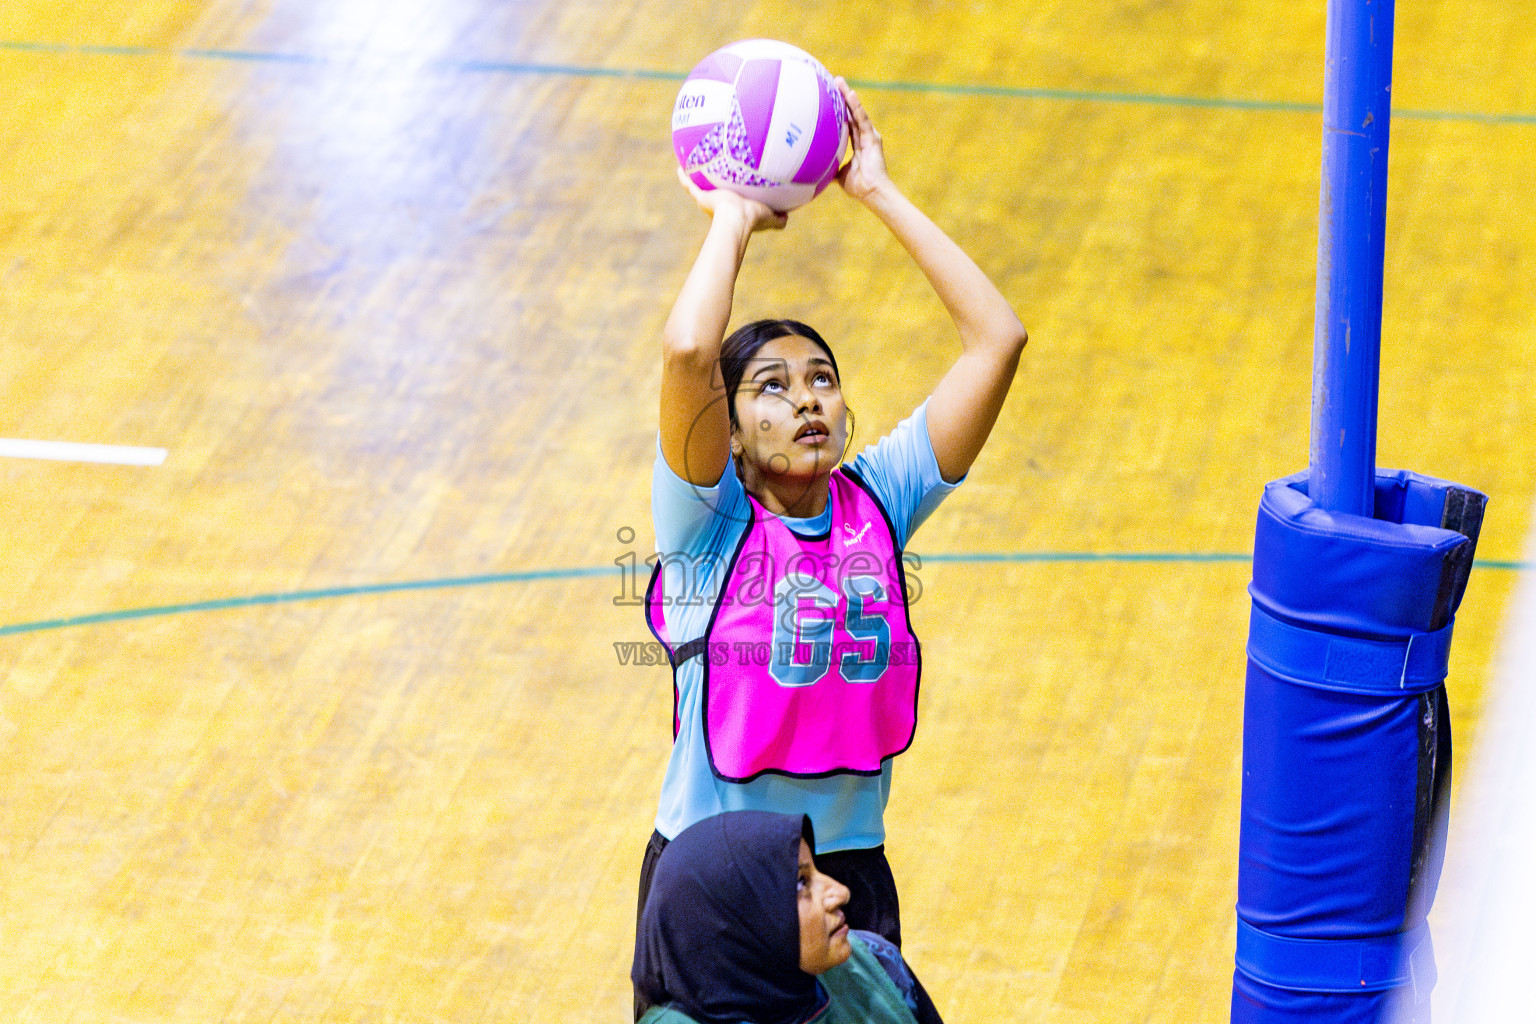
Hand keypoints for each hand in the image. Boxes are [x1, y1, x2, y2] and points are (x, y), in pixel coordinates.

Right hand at [677, 168, 787, 231]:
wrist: (737, 218)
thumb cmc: (753, 219)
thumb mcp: (770, 217)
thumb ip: (779, 219)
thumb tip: (787, 217)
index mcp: (733, 210)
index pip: (733, 203)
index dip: (734, 197)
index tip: (736, 191)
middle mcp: (718, 207)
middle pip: (714, 195)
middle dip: (713, 188)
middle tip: (714, 176)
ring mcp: (708, 201)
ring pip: (699, 189)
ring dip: (695, 179)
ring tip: (692, 168)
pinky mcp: (702, 197)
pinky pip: (690, 185)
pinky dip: (684, 178)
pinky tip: (680, 168)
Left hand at [835, 79, 890, 201]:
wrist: (872, 193)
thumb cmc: (858, 187)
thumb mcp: (838, 174)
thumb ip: (829, 167)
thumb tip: (813, 169)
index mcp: (857, 143)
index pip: (846, 122)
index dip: (838, 110)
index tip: (829, 97)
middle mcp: (863, 136)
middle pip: (851, 112)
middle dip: (842, 97)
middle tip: (832, 82)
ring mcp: (868, 136)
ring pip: (856, 112)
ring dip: (847, 96)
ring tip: (838, 81)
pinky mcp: (872, 138)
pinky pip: (862, 119)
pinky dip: (856, 106)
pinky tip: (849, 94)